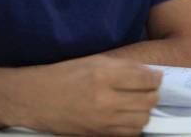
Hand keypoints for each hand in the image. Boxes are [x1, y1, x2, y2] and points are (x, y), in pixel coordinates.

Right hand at [11, 54, 161, 135]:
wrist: (34, 100)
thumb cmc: (61, 76)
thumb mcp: (92, 61)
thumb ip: (122, 66)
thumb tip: (148, 72)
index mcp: (102, 75)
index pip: (145, 79)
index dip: (155, 77)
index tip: (156, 76)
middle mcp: (105, 99)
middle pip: (148, 101)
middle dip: (154, 93)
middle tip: (149, 89)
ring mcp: (102, 120)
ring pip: (142, 119)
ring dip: (146, 110)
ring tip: (139, 103)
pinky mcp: (99, 134)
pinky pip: (130, 134)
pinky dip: (135, 125)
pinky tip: (128, 116)